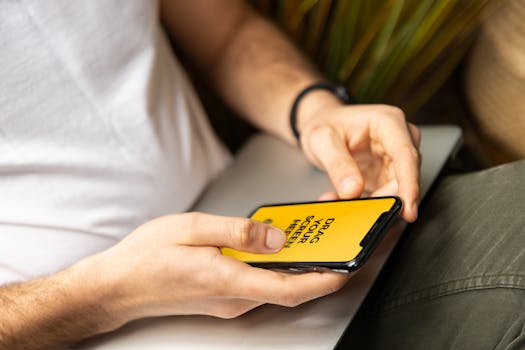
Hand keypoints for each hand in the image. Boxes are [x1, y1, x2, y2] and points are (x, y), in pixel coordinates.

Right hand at [91, 212, 348, 324]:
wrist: (118, 285)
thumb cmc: (148, 256)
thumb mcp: (192, 229)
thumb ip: (237, 232)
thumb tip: (276, 236)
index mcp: (229, 281)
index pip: (291, 288)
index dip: (326, 279)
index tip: (351, 265)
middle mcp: (235, 297)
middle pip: (291, 287)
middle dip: (323, 267)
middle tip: (344, 242)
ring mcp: (230, 299)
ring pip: (277, 283)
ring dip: (301, 265)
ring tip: (319, 237)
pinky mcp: (225, 295)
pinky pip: (261, 281)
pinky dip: (279, 266)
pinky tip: (280, 245)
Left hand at [298, 103, 420, 221]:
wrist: (321, 125)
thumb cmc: (325, 123)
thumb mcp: (323, 140)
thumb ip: (338, 164)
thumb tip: (353, 190)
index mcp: (388, 122)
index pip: (406, 155)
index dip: (409, 184)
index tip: (407, 208)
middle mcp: (399, 139)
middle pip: (404, 177)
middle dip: (384, 199)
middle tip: (360, 212)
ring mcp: (396, 158)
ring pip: (398, 191)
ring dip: (374, 203)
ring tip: (347, 204)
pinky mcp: (389, 174)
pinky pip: (387, 195)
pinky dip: (370, 204)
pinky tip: (351, 202)